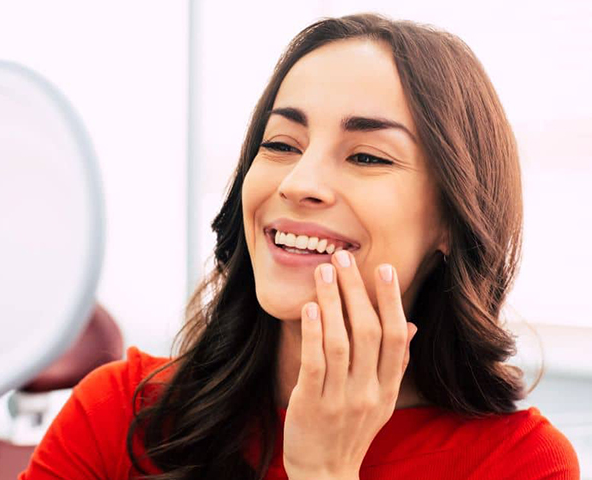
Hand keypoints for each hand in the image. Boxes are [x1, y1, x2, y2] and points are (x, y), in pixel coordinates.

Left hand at [282, 250, 417, 479]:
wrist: (325, 474)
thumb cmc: (351, 430)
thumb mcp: (380, 400)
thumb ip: (393, 363)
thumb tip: (410, 325)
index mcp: (387, 388)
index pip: (396, 338)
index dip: (392, 301)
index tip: (383, 269)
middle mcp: (369, 392)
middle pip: (369, 333)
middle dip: (357, 291)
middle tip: (343, 258)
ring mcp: (340, 400)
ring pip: (341, 343)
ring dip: (333, 303)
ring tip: (323, 272)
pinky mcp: (311, 405)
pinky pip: (315, 364)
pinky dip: (313, 334)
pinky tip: (310, 308)